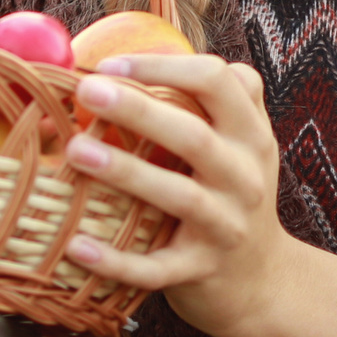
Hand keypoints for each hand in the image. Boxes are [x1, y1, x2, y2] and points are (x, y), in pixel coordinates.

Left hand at [60, 53, 291, 336]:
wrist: (260, 280)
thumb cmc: (232, 194)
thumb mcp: (242, 142)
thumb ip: (210, 100)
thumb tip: (132, 57)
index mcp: (251, 134)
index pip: (217, 81)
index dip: (165, 66)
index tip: (110, 65)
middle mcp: (245, 176)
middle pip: (194, 135)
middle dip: (139, 108)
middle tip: (87, 92)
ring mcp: (227, 225)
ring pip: (178, 196)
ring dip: (126, 172)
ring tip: (76, 151)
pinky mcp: (202, 270)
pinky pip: (157, 267)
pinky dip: (116, 260)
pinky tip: (76, 246)